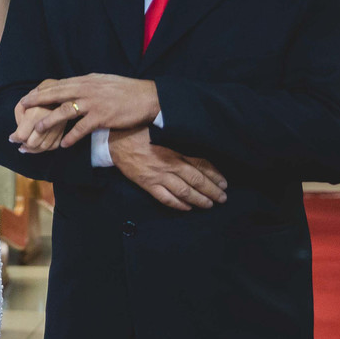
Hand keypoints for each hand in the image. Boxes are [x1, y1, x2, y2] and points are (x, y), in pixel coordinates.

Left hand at [9, 103, 68, 153]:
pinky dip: (45, 148)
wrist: (57, 92)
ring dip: (33, 150)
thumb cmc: (36, 97)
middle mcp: (47, 122)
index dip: (14, 139)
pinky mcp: (63, 129)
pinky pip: (54, 145)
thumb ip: (18, 118)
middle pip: (33, 143)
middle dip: (23, 145)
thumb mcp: (22, 103)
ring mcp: (57, 127)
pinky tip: (38, 145)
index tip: (11, 138)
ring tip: (26, 148)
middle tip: (19, 144)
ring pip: (43, 147)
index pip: (22, 135)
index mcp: (35, 114)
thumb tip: (19, 134)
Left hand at [20, 74, 159, 148]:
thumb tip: (72, 87)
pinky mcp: (102, 117)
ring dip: (49, 121)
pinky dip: (71, 137)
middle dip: (37, 100)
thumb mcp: (103, 82)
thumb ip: (87, 85)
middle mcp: (86, 90)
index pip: (59, 85)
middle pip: (56, 94)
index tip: (28, 95)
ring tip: (38, 129)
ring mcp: (93, 103)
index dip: (42, 91)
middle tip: (22, 107)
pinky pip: (81, 129)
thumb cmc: (126, 90)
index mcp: (86, 81)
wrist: (148, 97)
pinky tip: (63, 144)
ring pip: (65, 112)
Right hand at [109, 127, 226, 211]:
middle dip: (212, 190)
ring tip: (210, 205)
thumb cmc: (139, 131)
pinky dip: (178, 205)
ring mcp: (159, 176)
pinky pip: (166, 198)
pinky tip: (187, 208)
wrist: (115, 139)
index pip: (201, 164)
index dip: (214, 174)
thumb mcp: (162, 130)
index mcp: (175, 150)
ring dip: (199, 200)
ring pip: (184, 192)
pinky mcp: (147, 184)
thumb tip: (195, 139)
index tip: (224, 182)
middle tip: (223, 198)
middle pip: (197, 180)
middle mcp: (170, 165)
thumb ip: (178, 137)